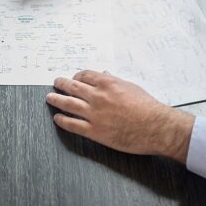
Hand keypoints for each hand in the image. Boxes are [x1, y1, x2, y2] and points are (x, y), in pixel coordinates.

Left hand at [46, 70, 193, 162]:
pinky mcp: (95, 131)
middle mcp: (98, 96)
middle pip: (73, 87)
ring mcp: (94, 114)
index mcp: (108, 83)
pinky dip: (62, 121)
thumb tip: (105, 74)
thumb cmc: (148, 107)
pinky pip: (73, 125)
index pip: (85, 75)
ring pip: (68, 104)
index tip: (74, 78)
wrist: (155, 127)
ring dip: (56, 100)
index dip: (77, 76)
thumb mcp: (132, 87)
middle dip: (62, 84)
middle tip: (56, 83)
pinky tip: (57, 118)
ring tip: (50, 98)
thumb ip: (115, 81)